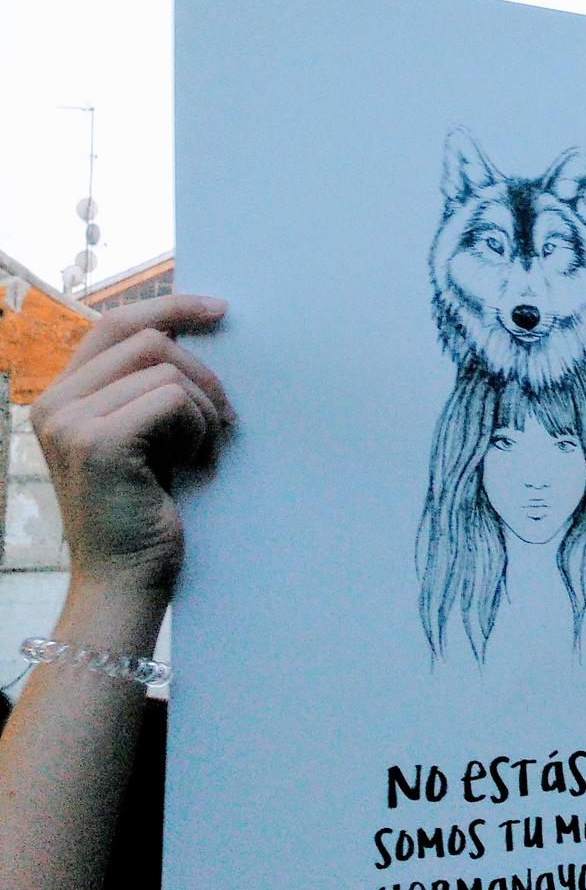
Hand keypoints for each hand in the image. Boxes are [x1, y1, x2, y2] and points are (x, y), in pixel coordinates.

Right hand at [31, 298, 232, 603]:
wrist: (126, 582)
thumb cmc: (145, 514)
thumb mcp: (143, 440)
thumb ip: (146, 391)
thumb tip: (199, 335)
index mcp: (61, 398)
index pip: (114, 325)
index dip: (169, 307)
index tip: (219, 309)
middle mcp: (53, 404)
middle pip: (143, 337)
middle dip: (200, 368)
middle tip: (228, 414)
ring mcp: (70, 422)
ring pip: (164, 368)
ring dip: (204, 407)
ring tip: (205, 451)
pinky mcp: (98, 442)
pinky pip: (171, 398)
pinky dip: (199, 427)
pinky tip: (197, 464)